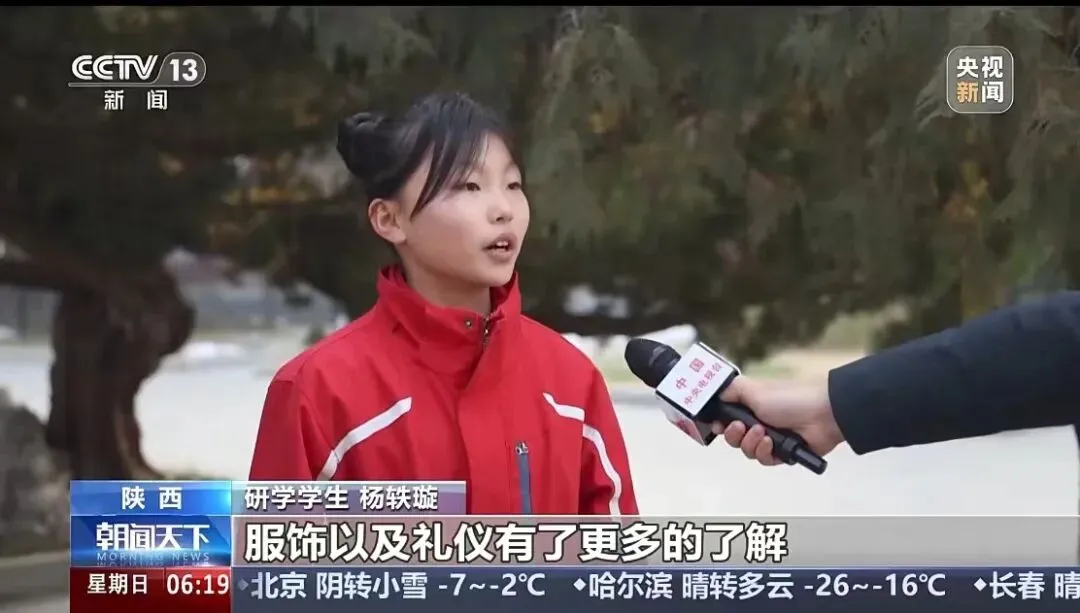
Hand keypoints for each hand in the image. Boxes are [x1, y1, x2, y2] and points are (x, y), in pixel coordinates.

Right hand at [710, 376, 844, 465]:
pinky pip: (764, 460)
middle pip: (733, 438)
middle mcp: (758, 421)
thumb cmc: (788, 398)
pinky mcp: (782, 453)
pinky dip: (765, 452)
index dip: (720, 424)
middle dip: (734, 435)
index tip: (718, 425)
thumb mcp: (753, 388)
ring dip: (751, 443)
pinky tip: (772, 443)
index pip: (726, 419)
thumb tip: (713, 395)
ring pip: (747, 451)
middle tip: (741, 427)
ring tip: (764, 433)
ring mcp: (770, 438)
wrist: (822, 414)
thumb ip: (729, 390)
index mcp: (750, 405)